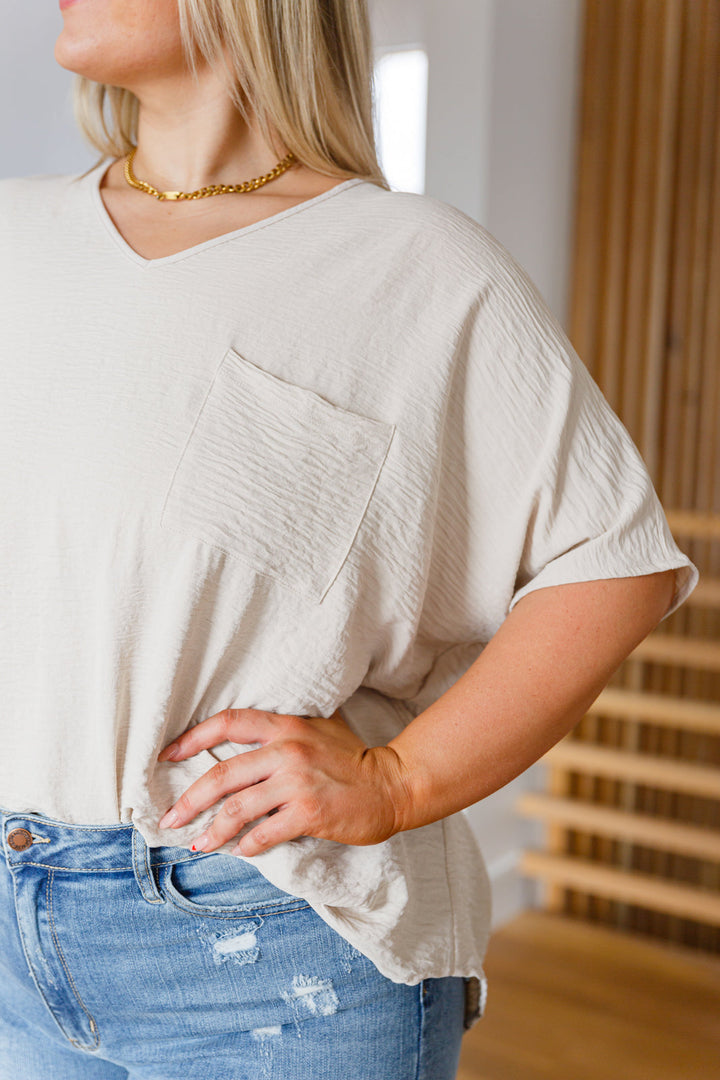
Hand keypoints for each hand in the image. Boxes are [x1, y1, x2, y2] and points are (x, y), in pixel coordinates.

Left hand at [155, 707, 413, 855]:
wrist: (393, 783)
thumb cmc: (352, 758)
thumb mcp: (316, 730)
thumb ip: (280, 732)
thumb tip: (238, 745)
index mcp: (285, 726)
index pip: (228, 723)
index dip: (192, 738)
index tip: (166, 755)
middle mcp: (287, 750)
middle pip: (222, 774)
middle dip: (189, 800)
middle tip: (170, 819)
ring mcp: (298, 782)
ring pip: (238, 808)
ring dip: (212, 830)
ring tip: (199, 844)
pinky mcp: (310, 812)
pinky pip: (265, 833)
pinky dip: (247, 845)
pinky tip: (239, 852)